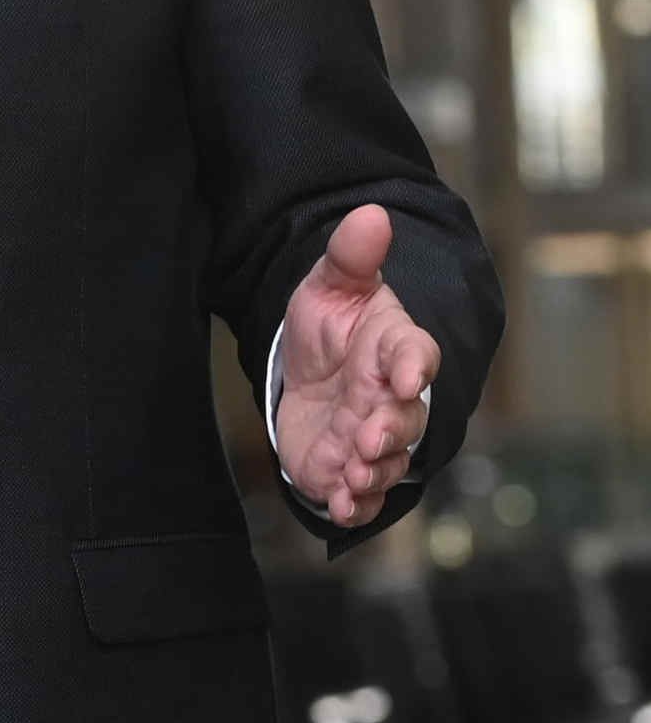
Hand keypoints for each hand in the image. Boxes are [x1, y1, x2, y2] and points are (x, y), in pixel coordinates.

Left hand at [272, 204, 440, 526]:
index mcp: (394, 349)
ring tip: (352, 476)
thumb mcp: (332, 284)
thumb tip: (370, 214)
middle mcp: (391, 398)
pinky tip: (338, 508)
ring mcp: (371, 436)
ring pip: (386, 461)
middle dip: (390, 432)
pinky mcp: (346, 466)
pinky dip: (352, 505)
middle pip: (405, 418)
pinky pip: (359, 493)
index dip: (415, 365)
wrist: (307, 367)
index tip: (408, 374)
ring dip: (372, 473)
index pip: (416, 354)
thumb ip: (352, 255)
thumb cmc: (331, 324)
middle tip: (367, 438)